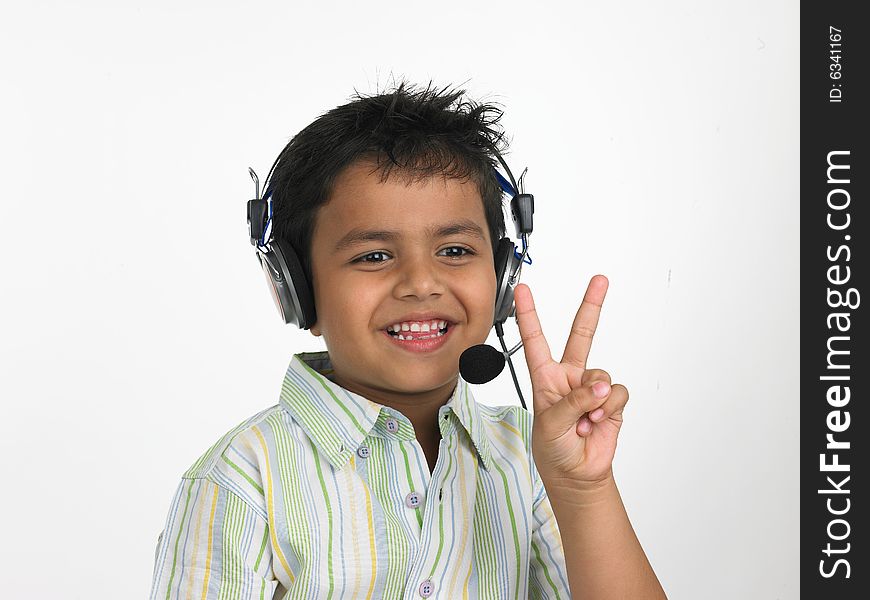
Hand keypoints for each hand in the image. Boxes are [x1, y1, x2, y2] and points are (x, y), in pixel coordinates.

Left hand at [514, 275, 628, 487]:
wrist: (575, 474)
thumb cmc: (552, 449)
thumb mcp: (550, 424)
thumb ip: (573, 401)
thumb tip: (601, 385)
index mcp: (545, 377)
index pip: (534, 339)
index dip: (528, 314)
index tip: (523, 290)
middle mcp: (569, 377)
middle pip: (582, 335)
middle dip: (591, 306)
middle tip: (600, 280)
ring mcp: (591, 388)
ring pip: (601, 375)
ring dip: (594, 400)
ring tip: (582, 422)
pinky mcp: (611, 402)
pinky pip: (617, 393)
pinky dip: (608, 409)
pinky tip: (596, 424)